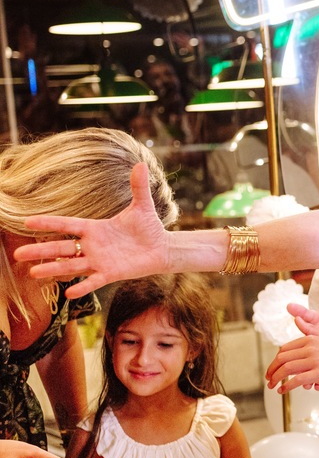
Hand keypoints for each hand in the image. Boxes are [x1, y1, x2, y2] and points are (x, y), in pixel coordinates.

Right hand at [12, 164, 169, 298]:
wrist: (163, 247)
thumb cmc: (148, 227)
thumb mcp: (142, 207)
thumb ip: (138, 187)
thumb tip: (141, 164)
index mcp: (95, 228)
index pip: (66, 224)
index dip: (48, 223)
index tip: (27, 222)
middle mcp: (92, 246)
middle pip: (61, 248)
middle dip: (40, 251)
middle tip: (18, 255)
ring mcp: (100, 261)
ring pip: (72, 266)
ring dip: (54, 269)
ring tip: (33, 273)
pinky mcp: (111, 273)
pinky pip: (94, 281)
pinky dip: (83, 287)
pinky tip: (69, 293)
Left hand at [264, 303, 318, 393]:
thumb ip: (311, 330)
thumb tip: (297, 319)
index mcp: (310, 339)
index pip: (285, 349)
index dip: (275, 360)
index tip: (273, 368)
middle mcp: (310, 348)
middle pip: (282, 359)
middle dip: (272, 370)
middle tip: (269, 379)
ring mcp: (314, 361)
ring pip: (286, 369)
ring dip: (276, 379)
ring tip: (273, 386)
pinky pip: (297, 380)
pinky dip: (287, 386)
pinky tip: (283, 390)